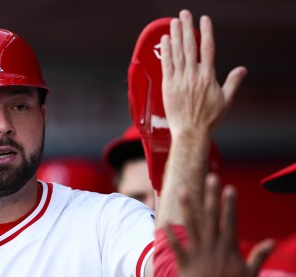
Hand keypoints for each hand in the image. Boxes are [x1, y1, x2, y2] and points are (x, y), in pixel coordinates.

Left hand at [160, 10, 246, 139]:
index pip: (207, 48)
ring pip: (177, 53)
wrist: (191, 132)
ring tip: (173, 22)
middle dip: (187, 28)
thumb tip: (242, 69)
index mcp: (209, 77)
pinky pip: (166, 65)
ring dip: (175, 36)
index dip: (206, 32)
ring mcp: (180, 80)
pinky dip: (166, 52)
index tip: (204, 19)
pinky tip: (165, 41)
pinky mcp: (168, 86)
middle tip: (184, 14)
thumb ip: (233, 82)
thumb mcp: (226, 100)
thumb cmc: (209, 119)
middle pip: (190, 46)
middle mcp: (194, 75)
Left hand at [165, 174, 273, 276]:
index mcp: (228, 248)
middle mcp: (211, 246)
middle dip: (211, 196)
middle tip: (211, 178)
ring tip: (183, 190)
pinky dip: (169, 234)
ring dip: (187, 207)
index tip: (229, 188)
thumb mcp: (250, 276)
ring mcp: (196, 253)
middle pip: (211, 216)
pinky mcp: (183, 262)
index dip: (229, 203)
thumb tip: (271, 243)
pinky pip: (174, 245)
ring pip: (191, 225)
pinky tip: (164, 221)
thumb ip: (258, 257)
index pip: (230, 220)